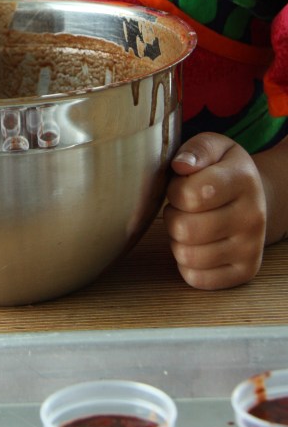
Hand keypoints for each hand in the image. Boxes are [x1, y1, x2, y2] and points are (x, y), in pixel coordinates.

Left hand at [162, 132, 265, 289]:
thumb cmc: (222, 170)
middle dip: (172, 216)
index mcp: (243, 179)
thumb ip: (196, 149)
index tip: (180, 186)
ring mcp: (251, 248)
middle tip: (182, 208)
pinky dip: (186, 263)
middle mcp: (253, 216)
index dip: (174, 191)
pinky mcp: (245, 272)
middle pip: (185, 229)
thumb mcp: (214, 147)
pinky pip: (196, 278)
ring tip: (190, 223)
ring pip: (187, 255)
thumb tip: (181, 165)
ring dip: (178, 240)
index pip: (189, 195)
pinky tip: (197, 245)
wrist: (255, 198)